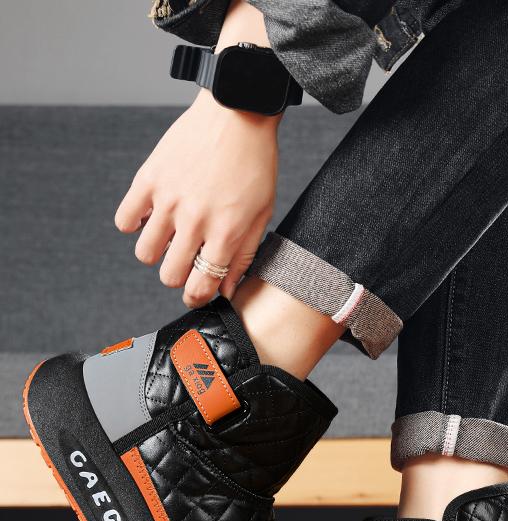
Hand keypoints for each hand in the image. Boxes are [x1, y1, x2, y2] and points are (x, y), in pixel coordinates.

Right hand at [115, 89, 278, 306]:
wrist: (237, 115)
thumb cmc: (254, 166)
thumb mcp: (261, 215)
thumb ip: (243, 256)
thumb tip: (227, 291)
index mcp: (225, 233)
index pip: (201, 286)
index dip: (196, 297)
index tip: (195, 293)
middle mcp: (195, 221)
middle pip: (170, 275)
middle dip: (177, 276)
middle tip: (185, 262)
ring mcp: (169, 200)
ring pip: (144, 253)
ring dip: (155, 253)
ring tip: (169, 238)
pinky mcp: (149, 179)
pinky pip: (125, 219)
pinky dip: (134, 224)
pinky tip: (151, 216)